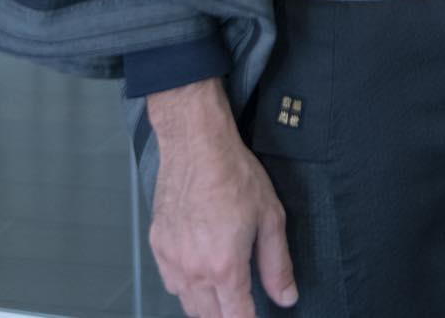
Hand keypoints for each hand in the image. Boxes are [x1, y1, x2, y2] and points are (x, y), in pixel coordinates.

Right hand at [147, 78, 297, 316]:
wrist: (197, 144)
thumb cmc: (234, 174)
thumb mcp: (270, 217)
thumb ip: (277, 264)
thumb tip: (287, 297)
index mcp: (224, 267)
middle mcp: (193, 270)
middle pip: (209, 316)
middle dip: (228, 316)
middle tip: (243, 303)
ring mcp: (171, 259)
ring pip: (188, 304)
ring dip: (206, 306)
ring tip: (223, 293)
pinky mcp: (158, 246)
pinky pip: (171, 282)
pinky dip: (186, 287)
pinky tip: (199, 272)